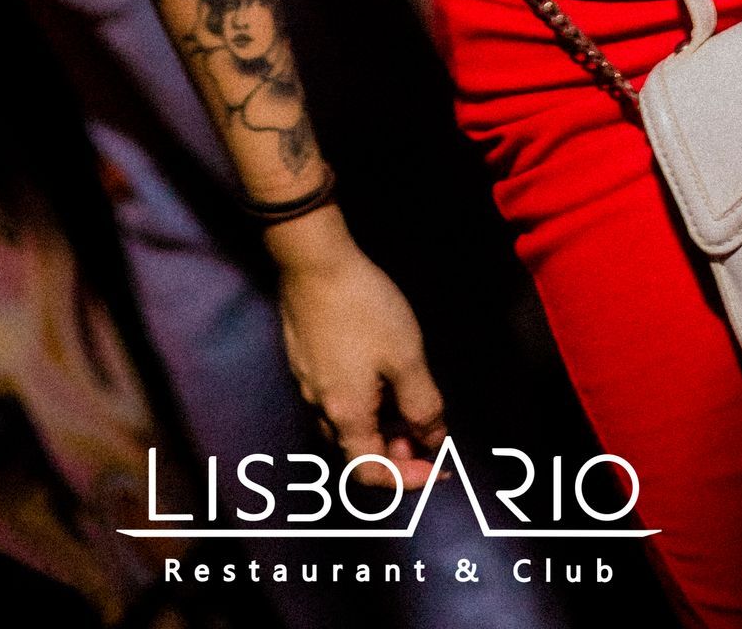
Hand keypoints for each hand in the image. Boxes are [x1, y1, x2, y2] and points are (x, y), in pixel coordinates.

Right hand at [274, 216, 445, 490]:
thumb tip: (433, 439)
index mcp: (346, 416)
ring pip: (345, 425)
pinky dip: (362, 403)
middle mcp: (320, 408)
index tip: (438, 467)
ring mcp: (307, 383)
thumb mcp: (406, 357)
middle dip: (395, 451)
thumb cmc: (364, 309)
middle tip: (424, 429)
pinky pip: (334, 399)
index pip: (372, 473)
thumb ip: (423, 405)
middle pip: (356, 452)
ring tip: (404, 400)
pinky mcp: (303, 360)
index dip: (408, 479)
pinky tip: (378, 373)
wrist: (313, 262)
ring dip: (378, 426)